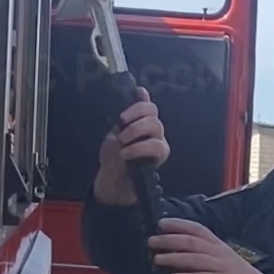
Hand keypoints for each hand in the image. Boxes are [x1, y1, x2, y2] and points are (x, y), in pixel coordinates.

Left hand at [94, 87, 169, 205]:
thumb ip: (124, 121)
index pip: (145, 104)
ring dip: (136, 130)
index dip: (143, 96)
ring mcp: (158, 140)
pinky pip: (156, 145)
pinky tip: (127, 152)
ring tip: (123, 141)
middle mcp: (151, 128)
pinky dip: (139, 147)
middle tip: (121, 123)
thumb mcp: (112, 137)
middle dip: (136, 113)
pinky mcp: (161, 155)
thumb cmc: (114, 159)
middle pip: (152, 110)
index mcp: (138, 121)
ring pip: (156, 125)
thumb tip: (134, 106)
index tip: (138, 91)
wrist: (114, 182)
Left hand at [147, 219, 273, 273]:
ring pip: (196, 258)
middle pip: (193, 242)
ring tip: (157, 259)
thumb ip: (206, 261)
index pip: (199, 230)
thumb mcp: (225, 266)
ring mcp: (224, 268)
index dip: (180, 225)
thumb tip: (182, 259)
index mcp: (221, 248)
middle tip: (152, 241)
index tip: (161, 223)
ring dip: (174, 258)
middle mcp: (222, 254)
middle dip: (170, 240)